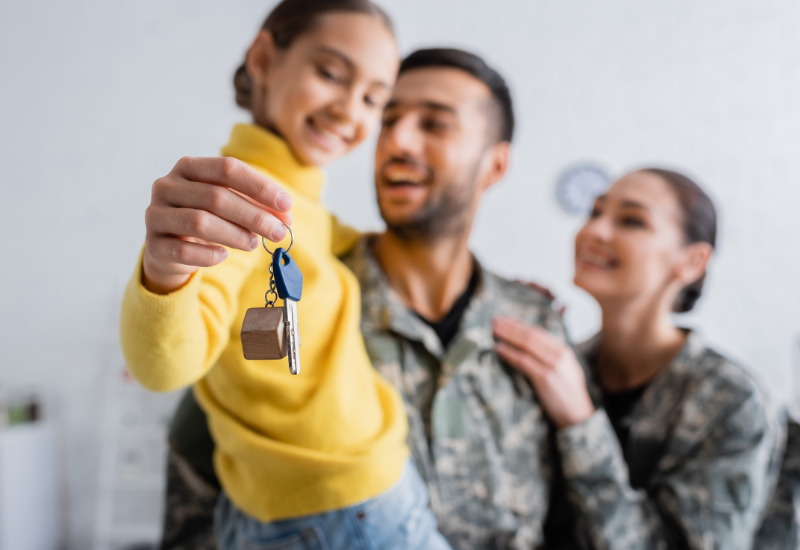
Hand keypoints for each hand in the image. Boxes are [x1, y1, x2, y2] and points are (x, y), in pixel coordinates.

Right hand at [143, 157, 293, 293]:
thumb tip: (286, 218)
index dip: (259, 186)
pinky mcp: (153, 245)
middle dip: (253, 216)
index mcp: (189, 167)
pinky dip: (209, 254)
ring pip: (200, 222)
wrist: (171, 248)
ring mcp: (156, 215)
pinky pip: (183, 251)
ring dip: (234, 235)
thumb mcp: (232, 206)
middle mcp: (167, 186)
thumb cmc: (208, 218)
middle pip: (216, 197)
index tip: (286, 205)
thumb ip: (257, 206)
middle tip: (278, 232)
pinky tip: (224, 255)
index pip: (227, 169)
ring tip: (253, 244)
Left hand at [493, 317, 593, 428]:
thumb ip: (551, 357)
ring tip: (494, 331)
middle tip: (494, 321)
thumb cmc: (569, 396)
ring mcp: (553, 365)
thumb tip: (530, 349)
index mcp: (564, 351)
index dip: (520, 325)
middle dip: (511, 327)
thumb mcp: (565, 371)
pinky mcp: (545, 377)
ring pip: (526, 345)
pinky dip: (509, 354)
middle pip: (530, 335)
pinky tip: (498, 350)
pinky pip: (523, 361)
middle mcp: (559, 354)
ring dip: (508, 336)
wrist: (578, 417)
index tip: (506, 320)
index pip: (539, 332)